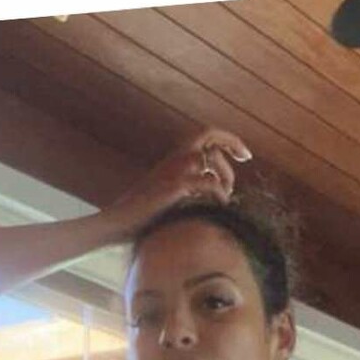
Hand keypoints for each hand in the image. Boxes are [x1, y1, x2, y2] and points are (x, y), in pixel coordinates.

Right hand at [103, 128, 251, 235]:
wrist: (114, 224)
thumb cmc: (138, 219)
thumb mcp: (165, 199)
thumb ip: (186, 192)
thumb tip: (210, 200)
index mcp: (171, 160)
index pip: (204, 135)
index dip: (227, 139)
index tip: (243, 155)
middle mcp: (172, 159)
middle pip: (208, 135)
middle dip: (231, 144)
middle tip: (245, 160)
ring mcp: (172, 171)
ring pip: (210, 158)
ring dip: (225, 175)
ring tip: (225, 196)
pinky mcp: (174, 187)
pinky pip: (208, 182)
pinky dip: (219, 193)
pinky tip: (220, 207)